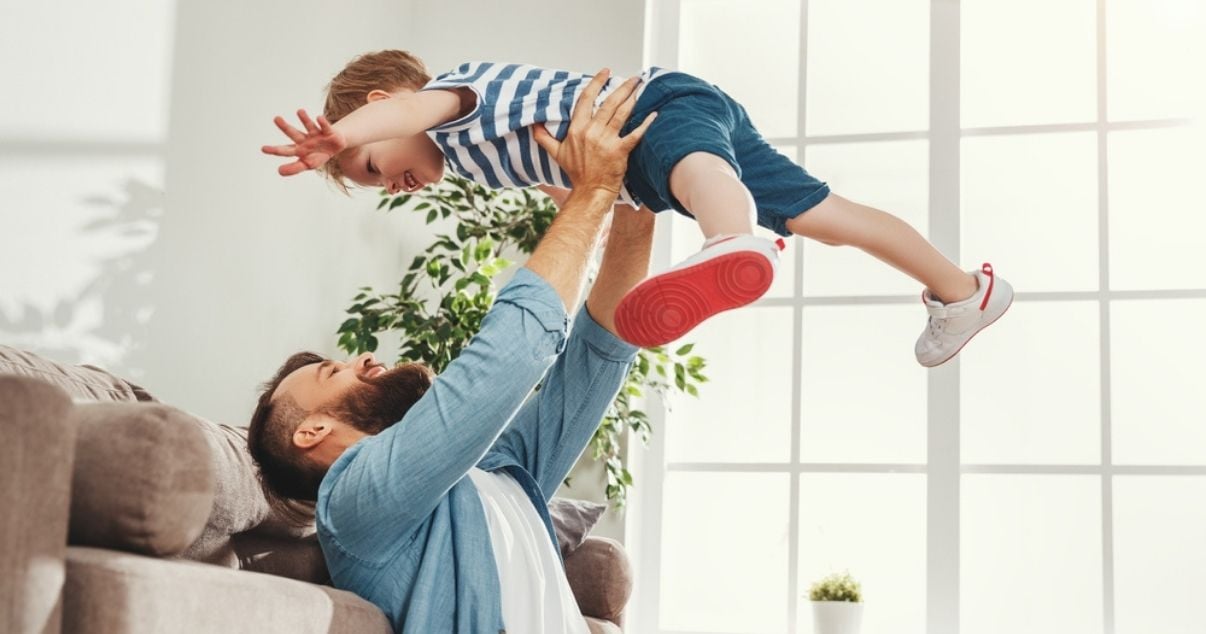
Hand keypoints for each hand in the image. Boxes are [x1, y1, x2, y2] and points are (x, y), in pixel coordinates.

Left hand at [261, 109, 347, 176]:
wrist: (334, 147)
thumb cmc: (317, 156)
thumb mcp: (307, 165)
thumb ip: (294, 168)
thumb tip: (279, 171)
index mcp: (298, 149)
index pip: (285, 150)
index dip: (275, 150)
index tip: (263, 149)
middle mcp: (304, 139)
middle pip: (293, 133)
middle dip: (285, 127)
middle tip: (276, 118)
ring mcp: (316, 134)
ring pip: (308, 125)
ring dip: (304, 119)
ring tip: (299, 111)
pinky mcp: (328, 131)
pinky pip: (325, 126)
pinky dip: (322, 122)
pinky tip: (318, 118)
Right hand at [532, 69, 656, 196]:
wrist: (590, 191)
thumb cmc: (576, 173)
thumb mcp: (556, 153)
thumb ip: (544, 137)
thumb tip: (533, 125)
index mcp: (577, 129)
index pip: (586, 99)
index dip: (596, 83)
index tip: (606, 72)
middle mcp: (591, 132)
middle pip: (608, 103)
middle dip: (622, 87)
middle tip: (633, 77)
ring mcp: (606, 141)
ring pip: (621, 114)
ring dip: (632, 98)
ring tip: (641, 87)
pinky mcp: (619, 151)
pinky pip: (634, 134)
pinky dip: (645, 124)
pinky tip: (653, 114)